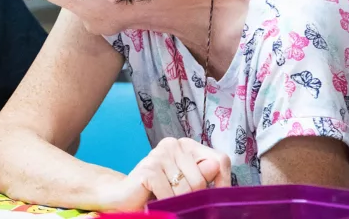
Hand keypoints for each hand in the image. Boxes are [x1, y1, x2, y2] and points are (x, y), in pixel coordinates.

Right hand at [111, 138, 231, 210]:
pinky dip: (166, 203)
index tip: (216, 199)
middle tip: (179, 199)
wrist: (125, 197)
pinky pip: (170, 194)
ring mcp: (159, 154)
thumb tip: (215, 166)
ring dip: (178, 202)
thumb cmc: (159, 191)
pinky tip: (156, 200)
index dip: (224, 183)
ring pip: (187, 189)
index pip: (220, 160)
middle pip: (202, 179)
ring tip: (166, 199)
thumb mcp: (186, 184)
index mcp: (187, 146)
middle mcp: (173, 144)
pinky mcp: (148, 168)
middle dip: (194, 197)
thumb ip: (202, 175)